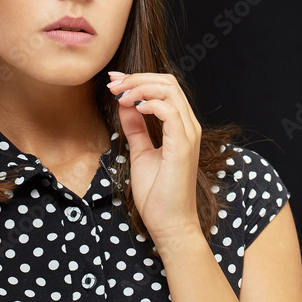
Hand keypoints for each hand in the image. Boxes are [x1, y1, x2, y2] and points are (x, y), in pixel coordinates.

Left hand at [107, 71, 202, 250]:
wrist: (169, 223)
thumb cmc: (158, 194)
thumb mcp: (140, 153)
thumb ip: (136, 128)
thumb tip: (126, 105)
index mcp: (181, 126)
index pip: (165, 88)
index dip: (139, 79)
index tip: (114, 82)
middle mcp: (189, 126)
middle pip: (168, 82)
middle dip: (137, 78)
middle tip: (112, 84)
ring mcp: (188, 134)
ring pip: (169, 90)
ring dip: (140, 87)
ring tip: (119, 95)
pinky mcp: (183, 146)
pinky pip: (169, 111)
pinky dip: (149, 103)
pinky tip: (133, 108)